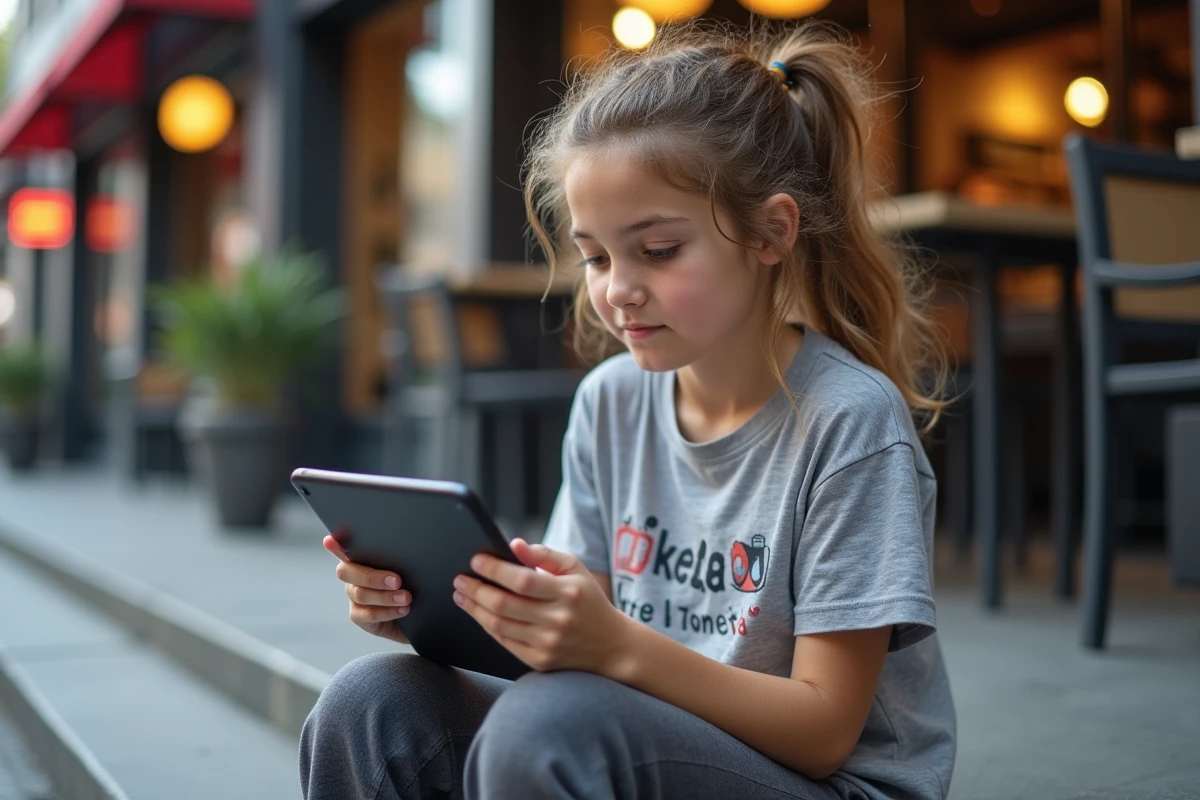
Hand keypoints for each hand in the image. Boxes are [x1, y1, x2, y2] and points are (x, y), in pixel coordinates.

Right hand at [323, 534, 410, 645]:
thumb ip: (398, 559)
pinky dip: (387, 612)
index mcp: (362, 559)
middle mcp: (353, 576)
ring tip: (406, 598)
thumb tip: (404, 544)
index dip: (336, 546)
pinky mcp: (359, 616)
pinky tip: (403, 610)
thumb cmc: (412, 585)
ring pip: (360, 594)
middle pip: (347, 572)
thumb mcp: (409, 570)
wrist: (420, 615)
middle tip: (397, 580)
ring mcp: (354, 596)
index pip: (345, 549)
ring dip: (385, 596)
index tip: (330, 540)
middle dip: (373, 576)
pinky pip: (367, 614)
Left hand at [453, 539, 631, 674]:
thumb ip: (545, 555)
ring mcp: (548, 643)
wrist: (610, 646)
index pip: (522, 580)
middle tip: (460, 579)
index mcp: (568, 592)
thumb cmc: (587, 600)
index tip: (475, 560)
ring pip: (499, 625)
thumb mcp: (576, 569)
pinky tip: (478, 613)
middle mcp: (558, 620)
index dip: (494, 570)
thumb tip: (514, 545)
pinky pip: (504, 642)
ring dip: (475, 608)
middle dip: (476, 590)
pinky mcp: (540, 661)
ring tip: (462, 595)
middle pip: (504, 604)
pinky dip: (487, 626)